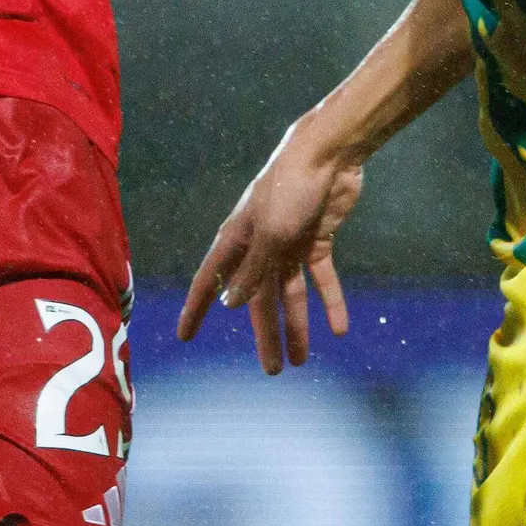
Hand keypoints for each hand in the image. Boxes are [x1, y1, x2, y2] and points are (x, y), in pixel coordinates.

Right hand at [177, 121, 366, 374]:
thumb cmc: (291, 188)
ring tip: (301, 360)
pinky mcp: (317, 239)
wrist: (330, 155)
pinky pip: (321, 278)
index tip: (185, 336)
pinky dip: (330, 302)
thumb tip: (230, 303)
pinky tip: (339, 328)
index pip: (210, 281)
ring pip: (289, 293)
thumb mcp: (271, 234)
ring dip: (296, 325)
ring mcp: (288, 242)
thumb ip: (253, 270)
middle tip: (271, 369)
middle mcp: (259, 245)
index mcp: (237, 239)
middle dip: (264, 333)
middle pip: (256, 298)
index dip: (196, 309)